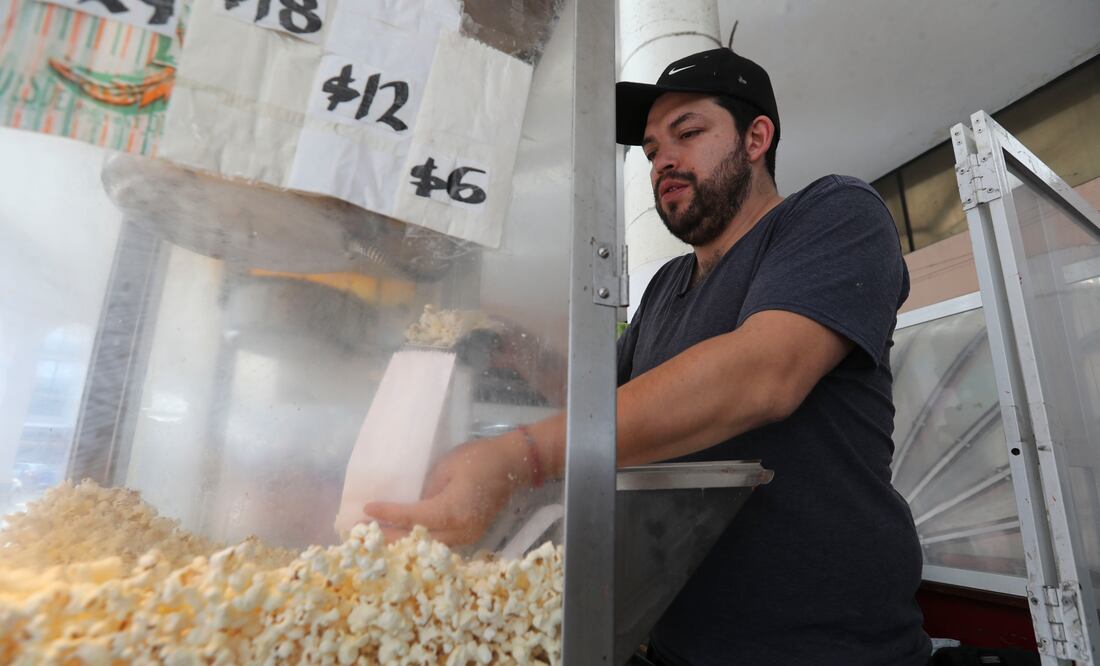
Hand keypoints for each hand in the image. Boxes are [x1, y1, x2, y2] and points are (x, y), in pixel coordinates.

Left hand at [362, 434, 529, 545]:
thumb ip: (426, 491)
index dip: (388, 515)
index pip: (413, 518)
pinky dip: (420, 543)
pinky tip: (402, 538)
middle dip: (388, 538)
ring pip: (428, 548)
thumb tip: (409, 508)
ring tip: (376, 538)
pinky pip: (440, 545)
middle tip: (360, 533)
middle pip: (417, 541)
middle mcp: (460, 531)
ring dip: (403, 544)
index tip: (365, 510)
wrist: (512, 465)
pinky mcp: (470, 537)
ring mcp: (468, 537)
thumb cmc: (478, 459)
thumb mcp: (445, 468)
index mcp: (452, 511)